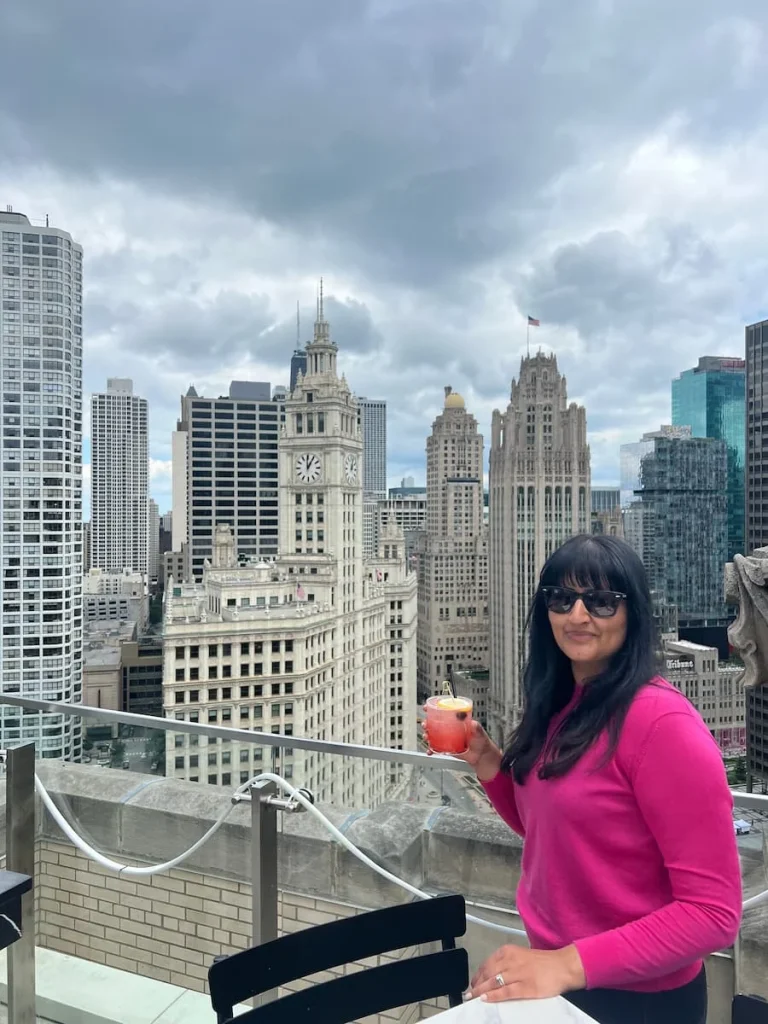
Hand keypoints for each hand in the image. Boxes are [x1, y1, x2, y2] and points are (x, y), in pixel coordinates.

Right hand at [421, 715, 501, 781]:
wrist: (481, 755)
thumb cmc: (481, 741)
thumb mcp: (479, 731)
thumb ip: (477, 728)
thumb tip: (474, 724)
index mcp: (456, 721)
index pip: (444, 711)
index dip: (434, 708)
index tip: (428, 707)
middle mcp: (450, 728)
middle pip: (435, 723)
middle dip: (427, 722)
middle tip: (425, 724)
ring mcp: (448, 738)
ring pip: (433, 735)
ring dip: (427, 735)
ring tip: (426, 736)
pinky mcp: (447, 748)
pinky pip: (436, 748)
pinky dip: (431, 749)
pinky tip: (430, 750)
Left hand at [469, 944, 585, 1002]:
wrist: (562, 966)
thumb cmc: (543, 963)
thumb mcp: (521, 956)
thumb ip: (507, 963)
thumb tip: (491, 975)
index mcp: (508, 951)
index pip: (486, 963)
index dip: (477, 975)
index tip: (472, 983)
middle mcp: (511, 960)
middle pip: (487, 973)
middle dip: (476, 984)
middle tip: (469, 994)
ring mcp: (518, 973)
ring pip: (493, 982)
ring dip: (481, 991)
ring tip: (473, 998)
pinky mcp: (526, 986)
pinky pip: (505, 992)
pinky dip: (494, 996)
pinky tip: (486, 999)